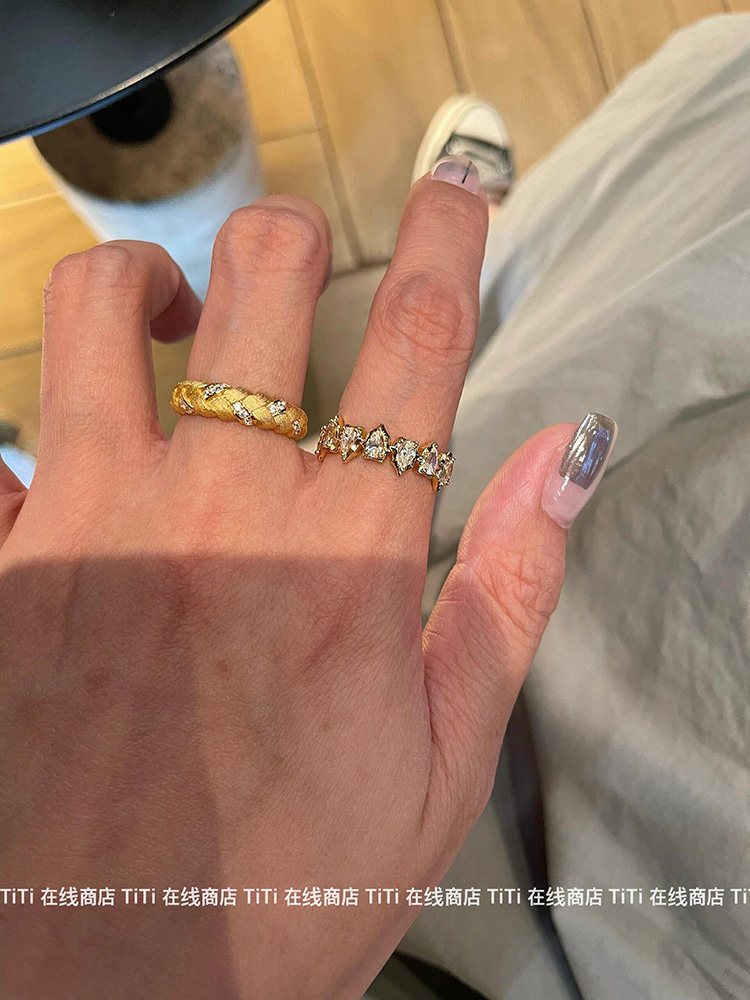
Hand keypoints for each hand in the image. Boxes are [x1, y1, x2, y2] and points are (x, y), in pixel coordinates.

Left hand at [0, 168, 574, 997]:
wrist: (102, 984)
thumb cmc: (281, 885)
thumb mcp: (442, 755)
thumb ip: (511, 588)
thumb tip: (566, 461)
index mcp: (343, 552)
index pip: (421, 340)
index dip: (454, 237)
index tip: (462, 187)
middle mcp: (216, 508)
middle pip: (263, 279)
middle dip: (294, 236)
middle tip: (298, 257)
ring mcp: (91, 523)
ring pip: (99, 311)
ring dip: (144, 284)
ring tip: (170, 318)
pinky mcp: (2, 563)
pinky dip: (21, 423)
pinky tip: (51, 457)